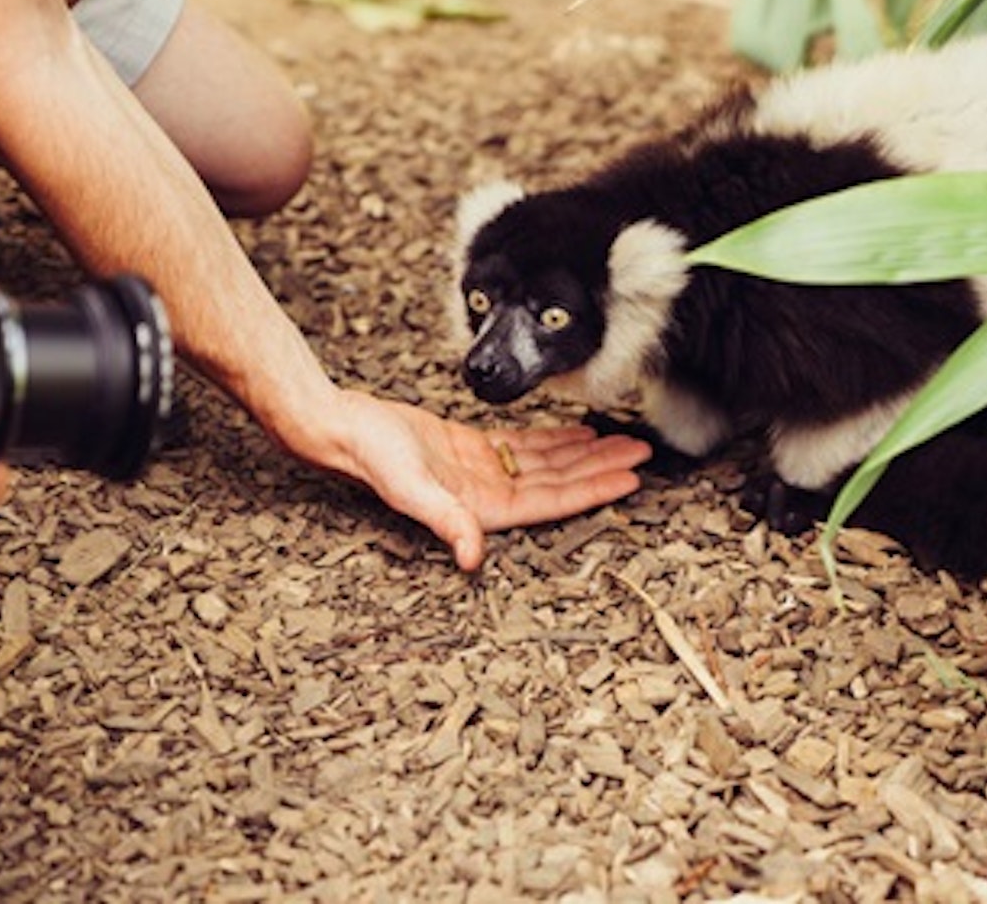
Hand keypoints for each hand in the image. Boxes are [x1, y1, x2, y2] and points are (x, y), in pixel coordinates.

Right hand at [322, 391, 651, 569]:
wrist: (342, 428)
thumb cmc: (370, 457)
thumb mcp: (409, 487)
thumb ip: (444, 520)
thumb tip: (473, 558)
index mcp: (478, 510)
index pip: (551, 502)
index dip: (592, 490)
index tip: (629, 478)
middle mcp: (486, 496)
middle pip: (559, 482)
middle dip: (601, 467)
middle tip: (643, 452)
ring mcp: (481, 474)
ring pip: (547, 464)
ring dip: (584, 452)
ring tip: (622, 440)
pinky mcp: (471, 451)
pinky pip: (524, 446)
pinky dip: (554, 439)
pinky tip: (578, 432)